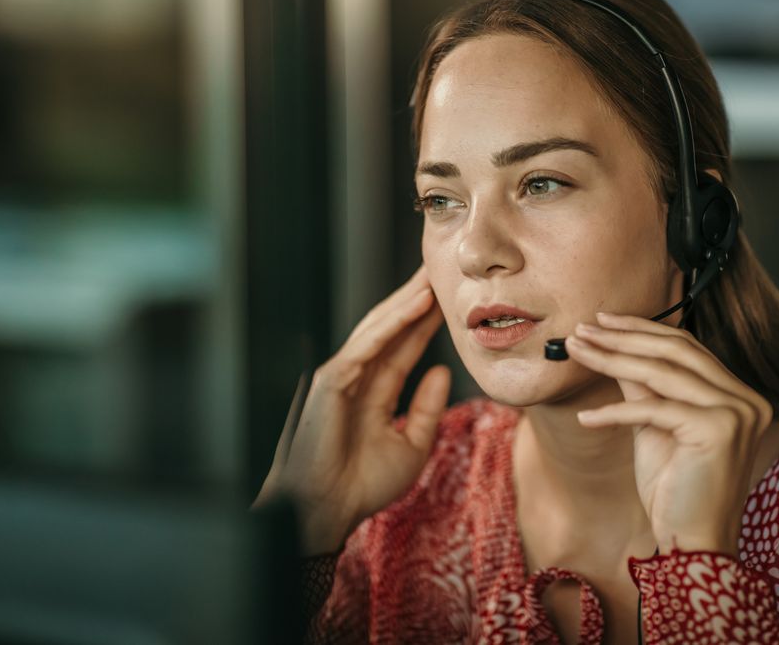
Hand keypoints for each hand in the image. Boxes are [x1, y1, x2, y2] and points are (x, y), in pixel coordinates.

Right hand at [252, 266, 450, 555]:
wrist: (327, 510)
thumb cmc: (362, 485)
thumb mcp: (412, 445)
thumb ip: (427, 408)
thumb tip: (442, 371)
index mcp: (374, 391)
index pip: (405, 346)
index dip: (427, 321)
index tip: (451, 298)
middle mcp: (357, 377)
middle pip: (391, 328)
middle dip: (416, 299)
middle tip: (442, 269)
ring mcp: (342, 375)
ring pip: (379, 329)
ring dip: (407, 301)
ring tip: (433, 277)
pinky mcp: (332, 380)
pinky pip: (366, 346)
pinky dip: (391, 323)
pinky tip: (414, 305)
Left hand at [565, 312, 772, 555]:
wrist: (690, 540)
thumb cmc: (673, 487)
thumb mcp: (653, 425)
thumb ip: (641, 385)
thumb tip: (612, 346)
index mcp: (738, 394)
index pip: (685, 347)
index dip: (642, 330)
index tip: (601, 321)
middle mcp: (746, 398)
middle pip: (675, 351)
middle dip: (623, 336)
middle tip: (583, 328)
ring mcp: (736, 412)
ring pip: (661, 372)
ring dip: (611, 358)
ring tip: (577, 351)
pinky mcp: (715, 429)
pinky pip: (652, 409)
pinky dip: (614, 412)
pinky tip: (585, 417)